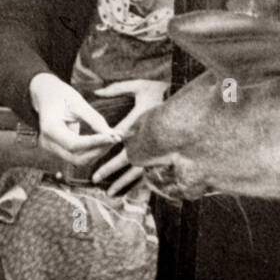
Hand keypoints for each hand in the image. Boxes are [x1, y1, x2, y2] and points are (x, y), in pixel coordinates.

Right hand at [29, 73, 119, 164]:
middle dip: (99, 151)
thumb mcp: (78, 102)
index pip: (74, 144)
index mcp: (49, 128)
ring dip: (98, 152)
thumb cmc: (62, 95)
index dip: (95, 143)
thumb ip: (95, 120)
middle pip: (77, 158)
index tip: (112, 138)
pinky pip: (79, 156)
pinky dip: (93, 151)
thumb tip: (113, 136)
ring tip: (113, 138)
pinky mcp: (59, 151)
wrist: (46, 96)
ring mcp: (52, 149)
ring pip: (79, 161)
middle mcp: (47, 142)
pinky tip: (106, 141)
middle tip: (116, 139)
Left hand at [90, 78, 169, 196]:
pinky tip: (131, 193)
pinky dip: (140, 185)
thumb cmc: (161, 91)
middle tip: (94, 179)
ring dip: (123, 183)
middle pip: (127, 159)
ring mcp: (159, 149)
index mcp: (141, 122)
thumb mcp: (139, 86)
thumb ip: (117, 89)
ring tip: (110, 193)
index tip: (90, 154)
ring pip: (138, 171)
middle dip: (109, 170)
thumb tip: (96, 92)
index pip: (118, 137)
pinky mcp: (166, 156)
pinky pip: (152, 174)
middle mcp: (149, 139)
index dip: (104, 146)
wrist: (189, 102)